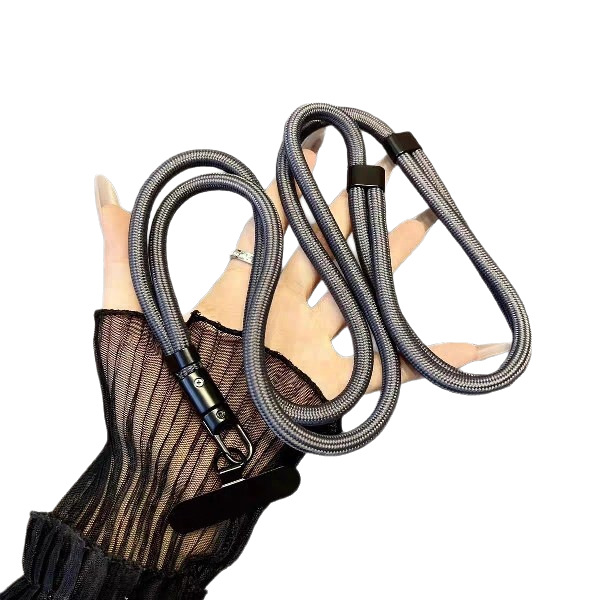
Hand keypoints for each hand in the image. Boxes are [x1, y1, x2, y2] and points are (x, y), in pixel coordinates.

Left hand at [95, 129, 508, 399]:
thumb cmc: (142, 397)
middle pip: (326, 246)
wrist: (171, 467)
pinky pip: (391, 371)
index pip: (270, 221)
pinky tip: (470, 346)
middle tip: (384, 167)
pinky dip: (431, 360)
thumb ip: (118, 249)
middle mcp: (281, 311)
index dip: (289, 182)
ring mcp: (311, 347)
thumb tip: (102, 185)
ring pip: (362, 292)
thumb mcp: (125, 315)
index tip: (310, 145)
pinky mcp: (333, 387)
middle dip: (355, 205)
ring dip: (395, 259)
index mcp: (240, 289)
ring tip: (426, 220)